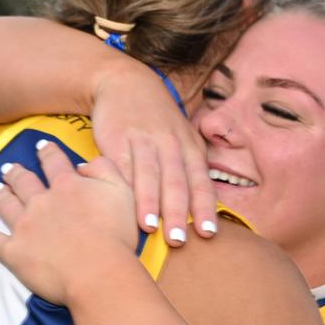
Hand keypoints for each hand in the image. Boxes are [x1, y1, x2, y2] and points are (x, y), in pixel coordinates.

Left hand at [0, 142, 138, 305]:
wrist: (99, 273)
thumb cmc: (117, 235)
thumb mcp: (122, 192)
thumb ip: (105, 170)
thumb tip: (83, 164)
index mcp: (67, 185)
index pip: (53, 161)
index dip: (47, 151)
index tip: (41, 146)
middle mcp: (41, 201)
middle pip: (23, 180)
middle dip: (15, 172)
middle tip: (9, 168)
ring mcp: (24, 226)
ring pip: (5, 204)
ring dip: (1, 195)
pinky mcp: (14, 252)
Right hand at [92, 60, 216, 245]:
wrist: (125, 83)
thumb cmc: (158, 122)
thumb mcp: (183, 139)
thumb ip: (192, 172)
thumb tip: (202, 213)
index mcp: (190, 149)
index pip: (200, 183)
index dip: (204, 209)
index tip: (207, 234)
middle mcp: (171, 145)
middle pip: (176, 182)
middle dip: (177, 213)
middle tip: (178, 241)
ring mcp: (144, 141)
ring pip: (149, 174)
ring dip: (149, 202)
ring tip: (148, 227)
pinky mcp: (117, 138)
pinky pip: (121, 165)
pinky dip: (122, 186)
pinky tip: (119, 204)